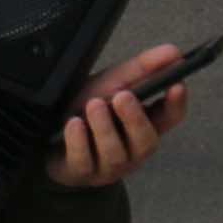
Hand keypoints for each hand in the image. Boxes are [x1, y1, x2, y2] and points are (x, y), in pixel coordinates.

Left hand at [45, 49, 191, 188]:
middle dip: (135, 118)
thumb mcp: (110, 84)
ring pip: (114, 152)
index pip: (170, 119)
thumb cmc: (85, 109)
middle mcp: (131, 149)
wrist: (46, 137)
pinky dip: (79, 141)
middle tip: (123, 96)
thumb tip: (173, 51)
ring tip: (94, 105)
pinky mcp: (81, 171)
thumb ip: (141, 69)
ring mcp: (107, 164)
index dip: (176, 104)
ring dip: (104, 127)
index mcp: (144, 126)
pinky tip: (74, 125)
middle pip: (146, 140)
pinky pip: (83, 160)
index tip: (176, 85)